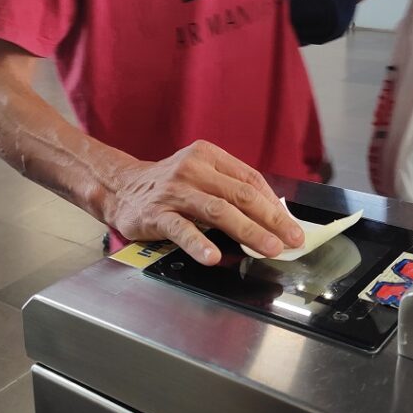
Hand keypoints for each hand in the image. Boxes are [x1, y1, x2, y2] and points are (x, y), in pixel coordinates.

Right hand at [103, 140, 305, 265]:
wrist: (120, 187)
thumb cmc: (169, 185)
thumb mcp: (200, 175)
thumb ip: (230, 188)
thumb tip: (272, 214)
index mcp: (208, 156)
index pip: (250, 179)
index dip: (275, 204)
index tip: (292, 225)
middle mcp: (193, 169)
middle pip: (241, 195)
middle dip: (272, 220)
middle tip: (292, 240)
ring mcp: (175, 191)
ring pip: (219, 211)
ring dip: (249, 232)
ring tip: (269, 249)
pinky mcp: (157, 213)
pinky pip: (182, 229)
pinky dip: (199, 243)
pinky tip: (214, 256)